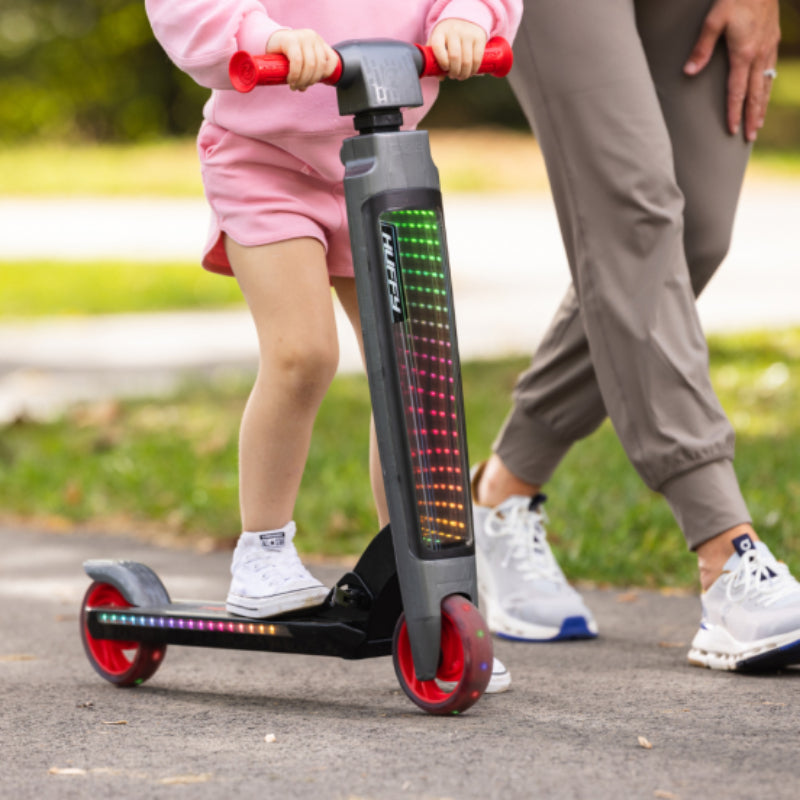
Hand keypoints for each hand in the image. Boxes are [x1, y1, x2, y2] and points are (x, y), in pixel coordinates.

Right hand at [266, 29, 338, 90]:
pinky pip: (297, 61)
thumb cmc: (286, 56)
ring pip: (310, 65)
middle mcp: (313, 37)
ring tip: (294, 86)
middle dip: (310, 81)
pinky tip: (290, 80)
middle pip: (319, 65)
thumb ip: (309, 71)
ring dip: (302, 80)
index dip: (325, 75)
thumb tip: (306, 87)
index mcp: (319, 42)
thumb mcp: (302, 62)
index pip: (331, 61)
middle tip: (300, 87)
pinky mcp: (290, 39)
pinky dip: (294, 74)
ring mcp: (302, 37)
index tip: (313, 81)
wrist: (269, 43)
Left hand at [428, 20, 487, 79]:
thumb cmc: (447, 36)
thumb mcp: (437, 42)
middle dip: (454, 72)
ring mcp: (467, 33)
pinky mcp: (479, 37)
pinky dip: (474, 70)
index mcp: (440, 32)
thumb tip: (440, 77)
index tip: (445, 68)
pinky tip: (470, 72)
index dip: (441, 62)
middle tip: (454, 76)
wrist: (464, 17)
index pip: (438, 48)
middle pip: (454, 57)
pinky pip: (477, 59)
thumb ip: (434, 59)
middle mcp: (454, 31)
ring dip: (464, 73)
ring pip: (466, 61)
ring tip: (461, 76)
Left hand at [683, 0, 780, 141]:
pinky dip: (768, 87)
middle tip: (750, 137)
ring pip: (767, 83)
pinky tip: (765, 94)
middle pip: (756, 94)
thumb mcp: (713, 19)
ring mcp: (769, 46)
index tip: (732, 130)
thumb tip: (689, 72)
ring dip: (762, 106)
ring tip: (759, 124)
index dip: (734, 112)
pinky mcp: (773, 39)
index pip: (737, 91)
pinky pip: (772, 69)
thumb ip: (702, 47)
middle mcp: (759, 54)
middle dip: (753, 117)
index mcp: (744, 53)